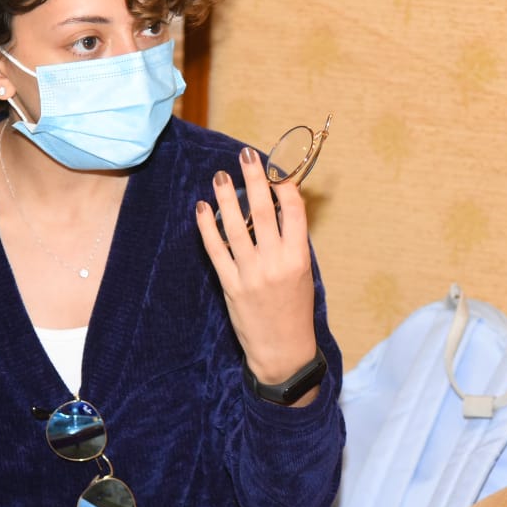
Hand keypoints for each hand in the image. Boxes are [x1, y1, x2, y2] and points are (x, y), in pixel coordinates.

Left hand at [196, 147, 317, 395]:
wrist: (283, 350)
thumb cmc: (296, 311)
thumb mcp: (304, 275)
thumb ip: (292, 243)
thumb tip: (276, 210)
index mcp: (299, 258)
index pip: (293, 212)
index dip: (284, 187)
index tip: (277, 170)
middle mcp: (275, 262)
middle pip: (263, 211)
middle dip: (255, 179)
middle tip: (246, 155)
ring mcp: (250, 273)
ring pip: (235, 227)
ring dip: (227, 198)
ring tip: (220, 176)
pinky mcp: (230, 285)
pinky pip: (216, 250)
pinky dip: (207, 227)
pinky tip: (202, 208)